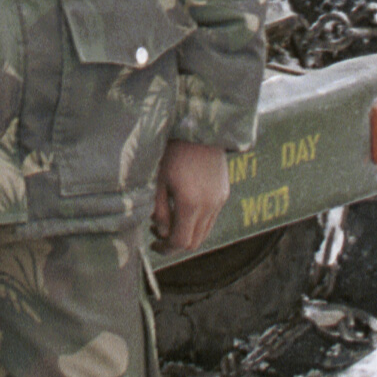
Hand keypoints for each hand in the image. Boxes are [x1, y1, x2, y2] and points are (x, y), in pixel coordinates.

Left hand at [153, 140, 227, 256]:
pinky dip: (197, 221)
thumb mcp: (158, 181)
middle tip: (158, 234)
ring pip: (204, 232)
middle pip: (194, 242)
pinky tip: (183, 207)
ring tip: (170, 219)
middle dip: (175, 244)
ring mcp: (219, 200)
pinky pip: (211, 218)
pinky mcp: (224, 193)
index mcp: (190, 203)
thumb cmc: (172, 151)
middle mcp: (209, 206)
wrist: (199, 128)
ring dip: (187, 233)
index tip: (152, 244)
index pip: (180, 242)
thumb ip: (159, 210)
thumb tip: (161, 232)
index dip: (165, 249)